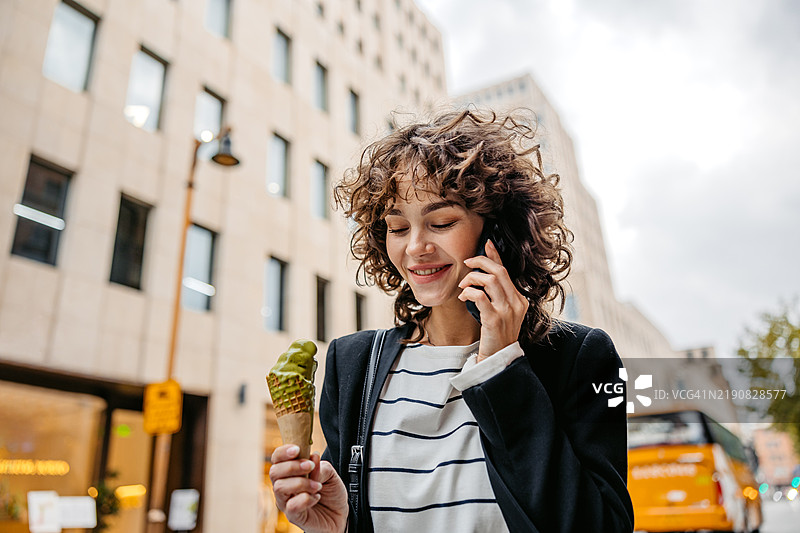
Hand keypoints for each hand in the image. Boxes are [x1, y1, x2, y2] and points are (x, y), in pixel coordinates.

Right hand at [269, 445, 347, 532]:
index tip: (297, 449)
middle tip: (309, 466)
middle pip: (274, 472)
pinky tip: (316, 497)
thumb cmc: (330, 491)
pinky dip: (306, 499)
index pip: (277, 458)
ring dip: (301, 483)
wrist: (339, 513)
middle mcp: (284, 485)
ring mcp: (286, 501)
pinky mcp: (293, 516)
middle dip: (292, 466)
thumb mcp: (330, 474)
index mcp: (290, 472)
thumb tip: (313, 457)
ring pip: (280, 487)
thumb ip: (320, 466)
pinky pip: (292, 506)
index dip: (283, 452)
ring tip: (317, 486)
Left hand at [458, 239, 527, 359]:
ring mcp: (507, 311)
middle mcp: (516, 303)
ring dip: (473, 277)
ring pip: (490, 280)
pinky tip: (464, 296)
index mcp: (520, 300)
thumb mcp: (502, 313)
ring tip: (463, 285)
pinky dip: (469, 292)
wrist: (498, 360)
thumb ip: (496, 295)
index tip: (486, 244)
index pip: (507, 271)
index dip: (495, 255)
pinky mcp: (495, 320)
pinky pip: (480, 296)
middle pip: (499, 271)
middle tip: (467, 262)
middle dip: (481, 262)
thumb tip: (482, 275)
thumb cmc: (496, 336)